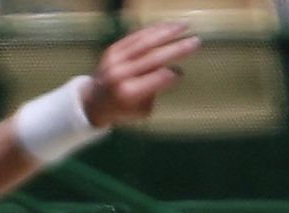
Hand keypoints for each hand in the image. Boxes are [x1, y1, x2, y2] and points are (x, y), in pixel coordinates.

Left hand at [82, 22, 199, 127]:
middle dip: (177, 49)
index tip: (182, 73)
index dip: (172, 75)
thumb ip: (155, 93)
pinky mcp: (112, 50)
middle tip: (196, 42)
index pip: (156, 79)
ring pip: (145, 42)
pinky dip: (152, 30)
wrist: (93, 102)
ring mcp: (114, 60)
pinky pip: (135, 37)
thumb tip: (173, 72)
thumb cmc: (122, 109)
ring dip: (167, 32)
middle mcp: (120, 75)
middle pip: (154, 58)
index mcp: (128, 93)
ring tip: (184, 26)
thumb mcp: (140, 111)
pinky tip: (167, 26)